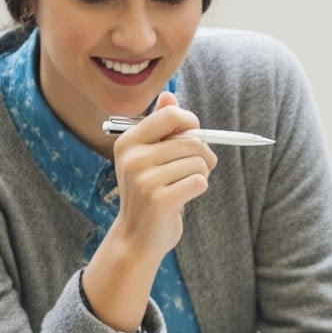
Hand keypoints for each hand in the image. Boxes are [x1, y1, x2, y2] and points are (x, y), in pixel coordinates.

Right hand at [106, 91, 215, 258]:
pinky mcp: (160, 200)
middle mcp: (133, 158)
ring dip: (201, 174)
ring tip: (184, 186)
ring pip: (199, 162)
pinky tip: (183, 198)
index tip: (193, 134)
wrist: (137, 237)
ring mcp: (144, 179)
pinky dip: (199, 189)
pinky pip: (199, 182)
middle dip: (203, 155)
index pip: (170, 116)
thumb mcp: (149, 156)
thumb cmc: (149, 192)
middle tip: (195, 169)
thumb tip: (170, 95)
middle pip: (191, 141)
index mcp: (128, 142)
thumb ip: (160, 126)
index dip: (191, 123)